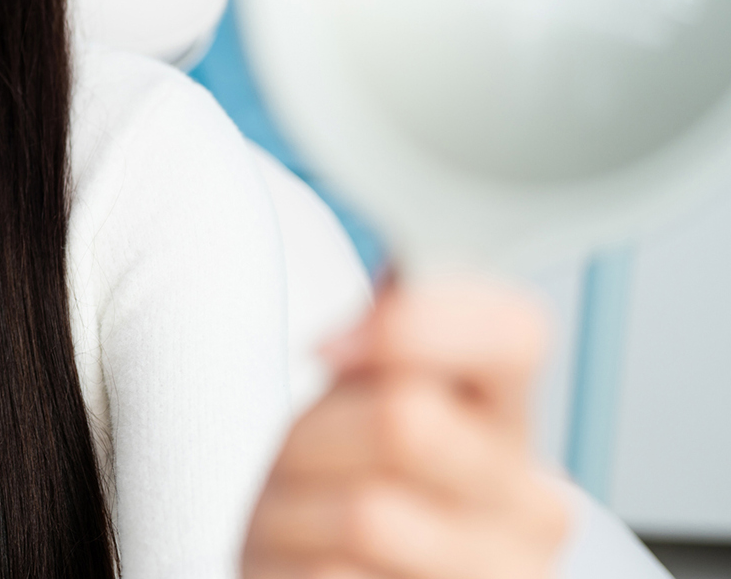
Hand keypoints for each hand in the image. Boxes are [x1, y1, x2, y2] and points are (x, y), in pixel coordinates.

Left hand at [243, 277, 569, 578]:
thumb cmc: (345, 486)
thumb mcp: (360, 396)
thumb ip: (384, 333)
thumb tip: (395, 269)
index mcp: (511, 420)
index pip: (515, 332)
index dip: (411, 324)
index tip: (331, 345)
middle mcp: (530, 506)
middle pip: (407, 421)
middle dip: (315, 436)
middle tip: (303, 463)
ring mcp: (495, 573)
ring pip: (365, 513)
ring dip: (292, 512)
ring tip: (300, 521)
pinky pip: (331, 577)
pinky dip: (288, 566)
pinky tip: (303, 566)